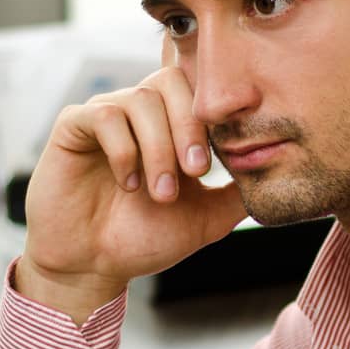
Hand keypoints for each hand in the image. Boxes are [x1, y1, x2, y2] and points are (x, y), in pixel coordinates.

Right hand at [22, 30, 249, 290]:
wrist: (94, 266)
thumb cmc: (145, 239)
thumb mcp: (207, 219)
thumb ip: (238, 194)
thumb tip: (275, 172)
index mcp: (171, 125)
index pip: (198, 89)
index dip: (214, 115)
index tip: (219, 162)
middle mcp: (139, 112)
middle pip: (172, 82)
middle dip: (190, 127)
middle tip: (196, 172)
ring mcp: (107, 115)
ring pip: (142, 100)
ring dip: (159, 149)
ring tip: (161, 194)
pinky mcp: (74, 126)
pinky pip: (105, 115)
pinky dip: (124, 150)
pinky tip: (128, 184)